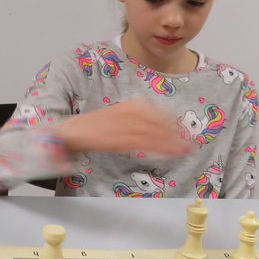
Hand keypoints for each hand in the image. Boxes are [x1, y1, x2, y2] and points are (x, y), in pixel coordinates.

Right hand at [57, 98, 191, 157]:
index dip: (170, 121)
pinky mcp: (117, 139)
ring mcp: (122, 126)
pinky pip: (141, 143)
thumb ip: (132, 121)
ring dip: (170, 142)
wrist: (69, 132)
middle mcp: (127, 113)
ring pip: (152, 133)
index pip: (154, 112)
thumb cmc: (91, 127)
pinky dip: (156, 147)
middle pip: (157, 122)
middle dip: (174, 132)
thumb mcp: (114, 119)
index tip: (183, 129)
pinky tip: (167, 152)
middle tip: (189, 142)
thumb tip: (151, 129)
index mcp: (127, 106)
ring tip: (184, 149)